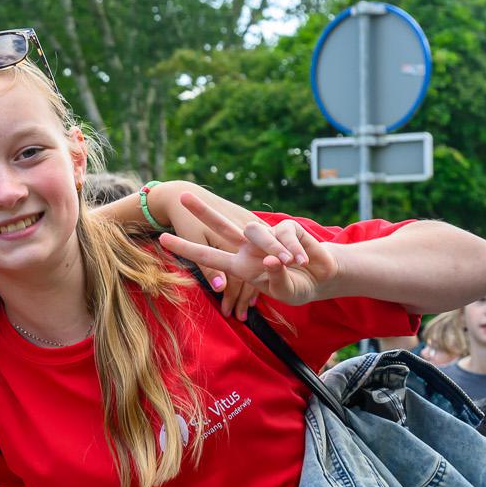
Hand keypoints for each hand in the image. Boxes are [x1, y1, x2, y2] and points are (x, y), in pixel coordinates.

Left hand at [160, 192, 339, 310]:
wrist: (323, 276)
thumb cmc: (295, 286)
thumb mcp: (278, 290)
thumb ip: (271, 279)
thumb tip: (267, 264)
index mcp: (238, 264)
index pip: (207, 255)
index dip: (186, 249)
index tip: (163, 239)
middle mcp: (248, 247)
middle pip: (220, 224)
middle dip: (202, 210)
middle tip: (183, 195)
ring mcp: (266, 235)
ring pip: (255, 231)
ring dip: (273, 249)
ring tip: (290, 264)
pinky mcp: (287, 227)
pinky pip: (283, 235)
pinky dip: (292, 249)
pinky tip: (302, 261)